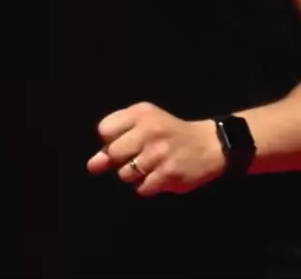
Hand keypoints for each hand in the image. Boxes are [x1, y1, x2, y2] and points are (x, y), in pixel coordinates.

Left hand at [87, 102, 223, 196]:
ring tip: (152, 165)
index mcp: (141, 113)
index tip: (127, 141)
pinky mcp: (168, 173)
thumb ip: (115, 141)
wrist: (208, 144)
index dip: (111, 140)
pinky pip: (142, 188)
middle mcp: (149, 129)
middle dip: (121, 160)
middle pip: (112, 153)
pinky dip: (148, 186)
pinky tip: (160, 175)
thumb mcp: (144, 125)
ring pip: (125, 174)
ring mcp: (159, 152)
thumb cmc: (169, 133)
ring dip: (135, 175)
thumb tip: (92, 165)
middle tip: (138, 156)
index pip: (104, 129)